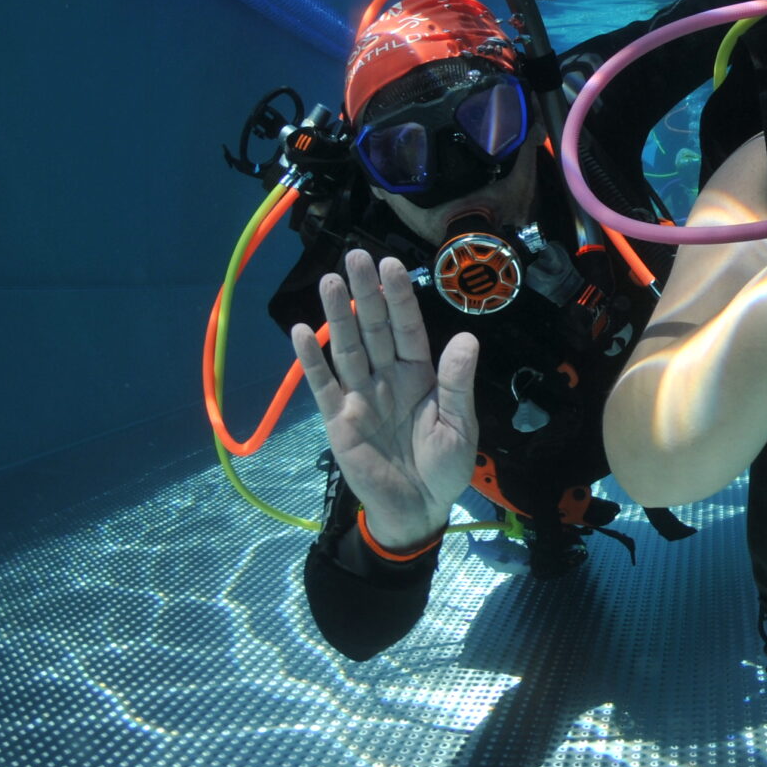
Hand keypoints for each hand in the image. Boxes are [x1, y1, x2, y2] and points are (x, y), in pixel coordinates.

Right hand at [290, 249, 478, 552]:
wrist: (418, 510)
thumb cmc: (445, 467)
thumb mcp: (460, 425)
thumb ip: (457, 383)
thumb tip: (466, 339)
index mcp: (420, 374)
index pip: (407, 327)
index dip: (399, 297)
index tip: (390, 265)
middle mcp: (388, 376)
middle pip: (374, 328)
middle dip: (365, 293)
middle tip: (355, 256)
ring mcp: (360, 396)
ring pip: (347, 348)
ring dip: (336, 315)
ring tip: (327, 281)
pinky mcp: (338, 420)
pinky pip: (323, 386)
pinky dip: (311, 361)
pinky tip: (301, 332)